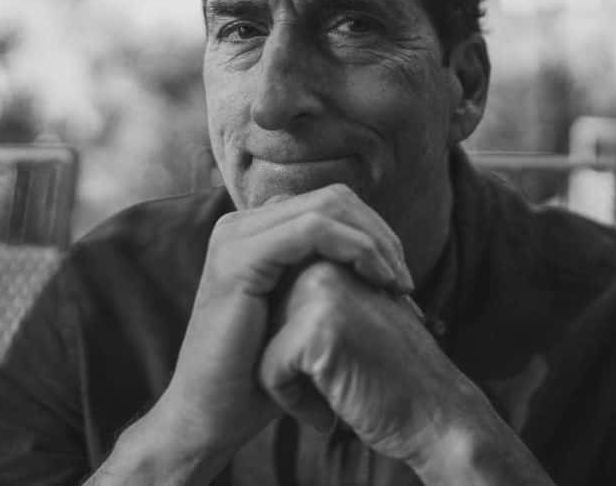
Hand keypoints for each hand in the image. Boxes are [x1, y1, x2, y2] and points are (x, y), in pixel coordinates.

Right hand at [122, 184, 413, 476]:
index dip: (374, 232)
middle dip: (380, 233)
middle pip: (334, 197)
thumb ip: (330, 277)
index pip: (331, 203)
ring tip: (397, 284)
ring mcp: (235, 237)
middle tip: (405, 280)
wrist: (210, 417)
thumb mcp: (302, 315)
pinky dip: (356, 249)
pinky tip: (377, 281)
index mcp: (255, 231)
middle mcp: (242, 224)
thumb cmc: (259, 376)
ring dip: (374, 242)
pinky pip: (313, 230)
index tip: (400, 278)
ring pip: (328, 206)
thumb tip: (388, 263)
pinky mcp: (239, 259)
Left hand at [258, 261, 507, 478]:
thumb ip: (306, 299)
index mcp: (332, 258)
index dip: (296, 346)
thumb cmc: (388, 375)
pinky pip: (271, 370)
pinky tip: (328, 411)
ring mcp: (321, 288)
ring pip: (264, 346)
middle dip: (290, 360)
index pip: (274, 305)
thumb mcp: (345, 322)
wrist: (436, 416)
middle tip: (343, 374)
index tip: (338, 361)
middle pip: (265, 324)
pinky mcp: (317, 324)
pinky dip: (293, 400)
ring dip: (292, 379)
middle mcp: (325, 263)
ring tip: (337, 388)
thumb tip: (260, 296)